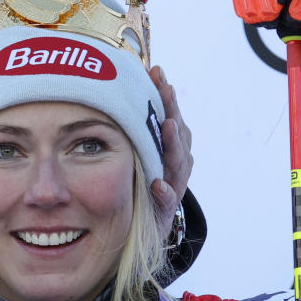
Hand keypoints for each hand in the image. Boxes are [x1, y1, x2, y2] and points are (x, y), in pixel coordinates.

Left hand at [148, 65, 192, 234]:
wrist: (143, 229)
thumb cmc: (137, 186)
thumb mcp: (136, 156)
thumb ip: (132, 128)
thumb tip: (121, 88)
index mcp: (166, 148)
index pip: (168, 115)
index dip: (164, 95)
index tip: (155, 71)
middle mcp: (174, 165)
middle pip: (177, 133)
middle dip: (171, 109)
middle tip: (165, 88)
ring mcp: (172, 186)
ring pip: (178, 162)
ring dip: (172, 144)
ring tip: (167, 126)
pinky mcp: (165, 212)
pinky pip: (168, 201)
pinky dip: (165, 193)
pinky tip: (158, 184)